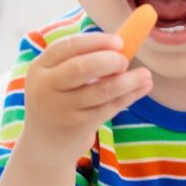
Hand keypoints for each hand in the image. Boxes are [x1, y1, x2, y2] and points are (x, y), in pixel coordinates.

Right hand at [21, 33, 152, 168]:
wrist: (44, 144)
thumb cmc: (58, 100)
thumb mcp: (56, 78)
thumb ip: (81, 59)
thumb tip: (122, 44)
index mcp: (40, 67)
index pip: (67, 46)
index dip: (96, 41)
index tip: (119, 41)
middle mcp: (46, 87)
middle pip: (82, 67)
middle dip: (110, 61)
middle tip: (125, 61)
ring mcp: (62, 109)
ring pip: (101, 90)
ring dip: (128, 80)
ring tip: (145, 75)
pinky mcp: (78, 127)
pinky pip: (109, 107)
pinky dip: (129, 96)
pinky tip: (142, 88)